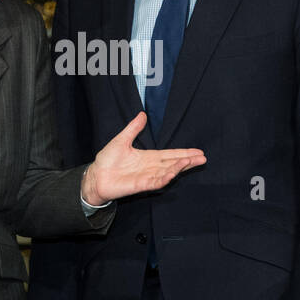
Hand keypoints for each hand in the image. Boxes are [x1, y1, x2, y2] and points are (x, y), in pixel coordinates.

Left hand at [81, 112, 204, 204]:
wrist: (96, 175)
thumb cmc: (107, 160)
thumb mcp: (122, 139)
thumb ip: (133, 128)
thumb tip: (142, 114)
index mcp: (149, 157)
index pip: (170, 154)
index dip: (184, 153)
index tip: (198, 151)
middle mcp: (151, 167)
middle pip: (174, 163)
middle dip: (188, 161)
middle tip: (203, 158)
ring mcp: (147, 177)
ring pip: (168, 172)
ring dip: (180, 167)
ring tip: (193, 161)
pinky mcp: (141, 185)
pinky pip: (157, 182)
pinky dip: (166, 177)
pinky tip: (174, 172)